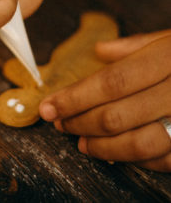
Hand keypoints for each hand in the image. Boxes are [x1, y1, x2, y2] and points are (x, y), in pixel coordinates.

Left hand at [39, 30, 170, 171]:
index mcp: (168, 57)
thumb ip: (135, 45)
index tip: (47, 107)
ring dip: (101, 146)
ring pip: (137, 143)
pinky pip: (163, 160)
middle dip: (79, 122)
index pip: (109, 82)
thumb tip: (99, 50)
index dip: (74, 97)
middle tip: (58, 122)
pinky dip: (133, 159)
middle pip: (116, 114)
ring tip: (79, 142)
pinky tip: (112, 152)